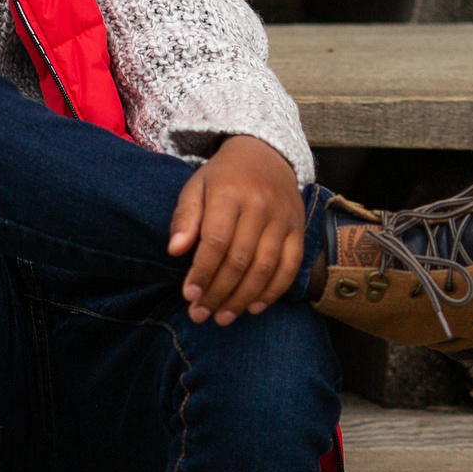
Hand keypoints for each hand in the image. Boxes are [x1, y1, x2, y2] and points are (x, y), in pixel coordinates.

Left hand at [167, 135, 305, 325]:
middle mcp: (260, 206)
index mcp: (230, 194)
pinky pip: (290, 266)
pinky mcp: (298, 229)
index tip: (188, 295)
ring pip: (265, 267)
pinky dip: (273, 291)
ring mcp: (283, 219)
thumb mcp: (196, 187)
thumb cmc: (223, 178)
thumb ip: (184, 218)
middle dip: (218, 292)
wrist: (265, 154)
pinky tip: (253, 307)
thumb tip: (175, 250)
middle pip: (240, 259)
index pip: (216, 241)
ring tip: (223, 317)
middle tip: (201, 314)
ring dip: (243, 298)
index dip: (202, 272)